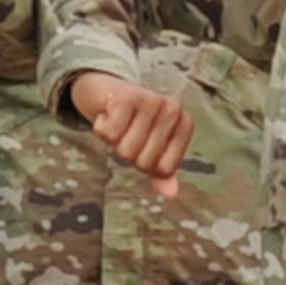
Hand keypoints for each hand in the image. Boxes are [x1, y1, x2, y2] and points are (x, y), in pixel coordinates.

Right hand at [70, 71, 192, 197]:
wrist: (105, 89)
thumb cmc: (132, 122)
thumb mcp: (151, 146)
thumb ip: (162, 171)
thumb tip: (171, 194)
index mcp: (184, 124)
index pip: (165, 169)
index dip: (146, 164)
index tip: (142, 144)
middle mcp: (173, 110)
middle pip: (144, 161)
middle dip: (128, 152)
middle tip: (127, 132)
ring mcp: (151, 100)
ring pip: (126, 150)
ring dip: (114, 141)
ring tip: (118, 123)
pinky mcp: (126, 97)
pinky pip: (109, 134)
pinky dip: (101, 127)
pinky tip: (107, 114)